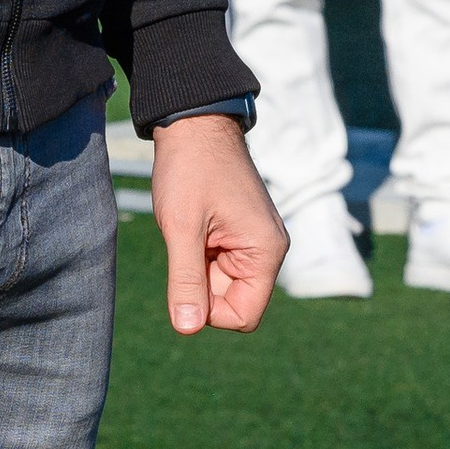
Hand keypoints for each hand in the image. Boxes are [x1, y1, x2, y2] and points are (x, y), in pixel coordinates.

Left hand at [149, 113, 284, 335]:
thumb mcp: (181, 226)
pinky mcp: (240, 229)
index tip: (184, 278)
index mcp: (265, 251)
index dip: (209, 311)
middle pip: (232, 299)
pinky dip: (198, 249)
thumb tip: (187, 328)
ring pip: (220, 279)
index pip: (244, 315)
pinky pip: (218, 259)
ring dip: (196, 263)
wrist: (192, 120)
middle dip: (200, 282)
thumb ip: (186, 280)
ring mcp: (254, 238)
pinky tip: (191, 221)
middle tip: (184, 241)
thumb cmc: (190, 168)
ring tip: (187, 226)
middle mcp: (268, 249)